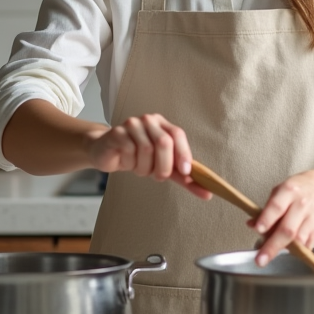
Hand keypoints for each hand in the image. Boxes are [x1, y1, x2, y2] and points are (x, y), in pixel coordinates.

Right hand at [85, 113, 211, 199]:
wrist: (106, 152)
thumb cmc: (136, 157)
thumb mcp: (163, 167)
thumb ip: (183, 177)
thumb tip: (207, 193)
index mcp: (162, 124)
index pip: (177, 134)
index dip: (183, 153)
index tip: (186, 171)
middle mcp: (148, 120)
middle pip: (164, 143)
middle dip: (163, 166)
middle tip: (156, 175)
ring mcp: (132, 124)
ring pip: (146, 151)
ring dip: (144, 168)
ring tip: (138, 167)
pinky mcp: (117, 133)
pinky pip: (129, 152)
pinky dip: (129, 164)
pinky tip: (126, 161)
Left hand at [249, 171, 313, 266]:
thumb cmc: (294, 191)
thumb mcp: (277, 192)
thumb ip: (265, 209)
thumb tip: (252, 224)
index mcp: (288, 192)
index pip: (277, 207)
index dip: (267, 219)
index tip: (258, 230)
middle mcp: (301, 205)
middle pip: (288, 229)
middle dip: (273, 246)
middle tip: (260, 259)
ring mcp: (311, 218)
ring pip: (299, 240)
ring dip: (283, 251)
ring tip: (269, 256)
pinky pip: (306, 246)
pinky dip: (295, 253)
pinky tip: (286, 254)